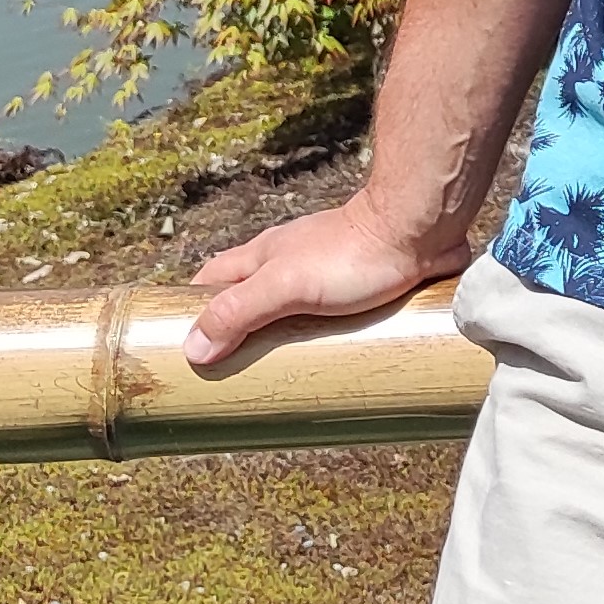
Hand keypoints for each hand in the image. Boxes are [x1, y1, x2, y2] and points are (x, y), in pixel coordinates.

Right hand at [184, 194, 471, 369]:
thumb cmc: (352, 254)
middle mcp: (287, 260)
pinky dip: (316, 333)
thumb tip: (192, 349)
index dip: (192, 307)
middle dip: (235, 326)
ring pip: (287, 303)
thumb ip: (239, 312)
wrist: (419, 230)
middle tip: (230, 370)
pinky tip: (324, 355)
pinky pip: (326, 312)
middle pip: (247, 293)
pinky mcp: (358, 284)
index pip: (210, 279)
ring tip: (274, 373)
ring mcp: (323, 271)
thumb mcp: (285, 286)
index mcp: (261, 256)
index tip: (184, 344)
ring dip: (277, 332)